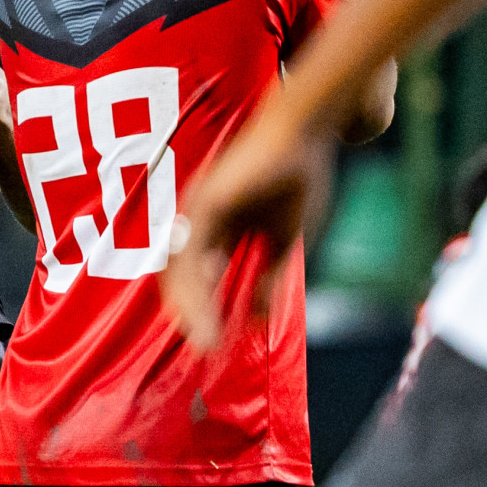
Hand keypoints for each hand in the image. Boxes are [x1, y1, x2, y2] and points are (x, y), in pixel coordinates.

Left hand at [160, 110, 332, 349]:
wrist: (305, 136)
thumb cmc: (296, 180)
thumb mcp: (283, 241)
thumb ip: (266, 276)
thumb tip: (255, 318)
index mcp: (216, 229)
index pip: (198, 276)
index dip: (201, 308)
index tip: (210, 342)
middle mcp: (199, 220)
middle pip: (183, 276)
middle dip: (190, 314)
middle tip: (201, 349)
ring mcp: (198, 210)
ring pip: (182, 269)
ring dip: (190, 308)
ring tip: (202, 341)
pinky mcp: (206, 203)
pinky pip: (192, 252)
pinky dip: (195, 285)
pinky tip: (204, 310)